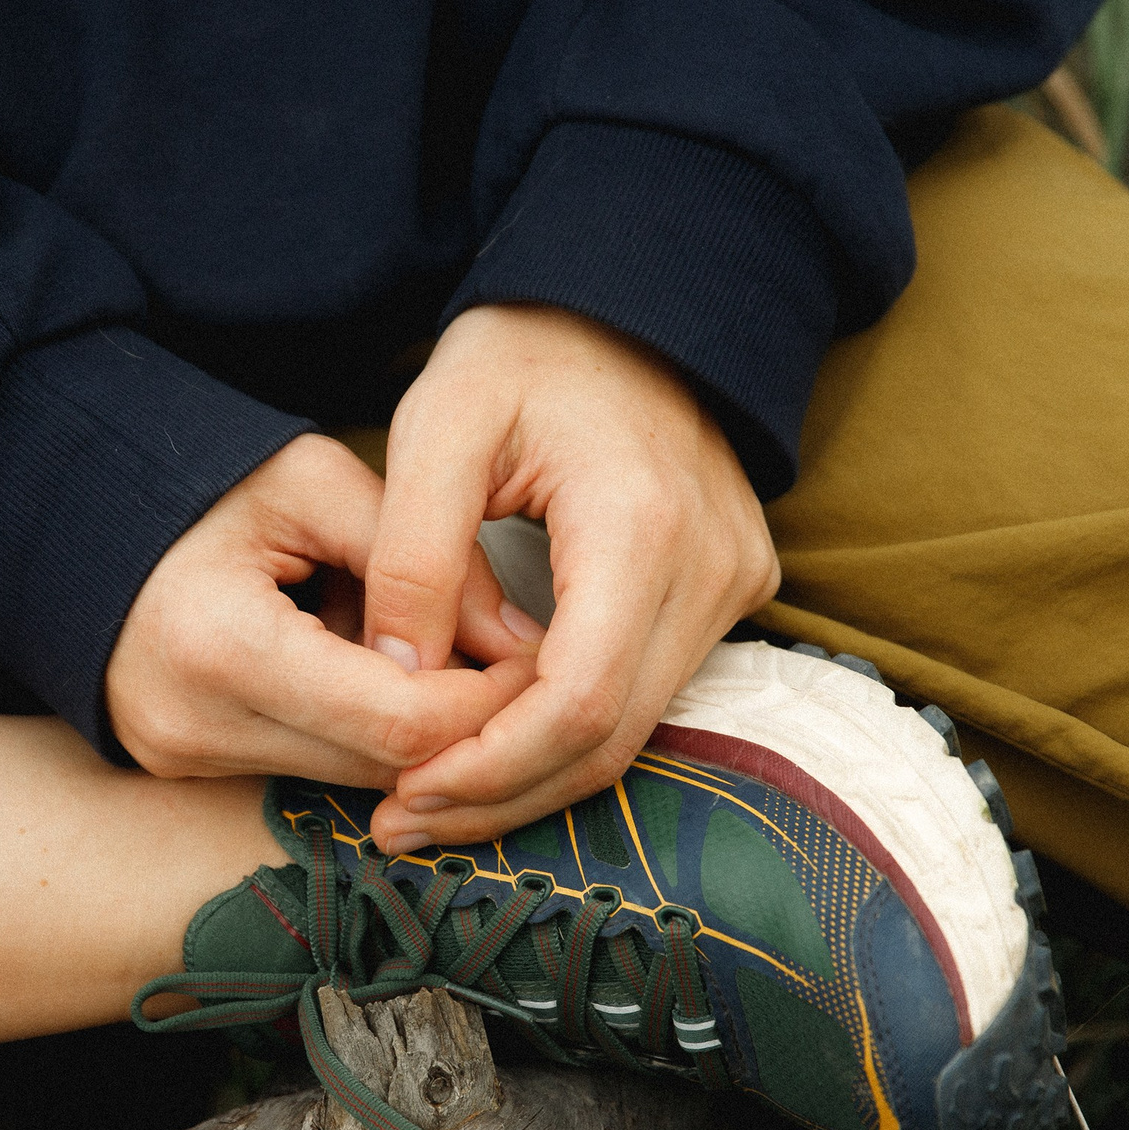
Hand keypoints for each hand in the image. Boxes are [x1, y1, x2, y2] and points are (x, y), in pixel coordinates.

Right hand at [105, 433, 540, 784]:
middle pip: (383, 767)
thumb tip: (520, 641)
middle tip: (509, 665)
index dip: (483, 701)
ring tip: (438, 656)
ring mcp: (183, 761)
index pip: (397, 721)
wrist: (78, 520)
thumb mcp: (313, 483)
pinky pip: (312, 770)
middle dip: (460, 724)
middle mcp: (193, 726)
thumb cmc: (202, 486)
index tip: (531, 660)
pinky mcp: (186, 773)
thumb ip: (421, 554)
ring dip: (414, 733)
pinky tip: (374, 675)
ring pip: (355, 781)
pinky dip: (361, 733)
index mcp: (222, 646)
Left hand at [361, 304, 779, 847]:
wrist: (630, 306)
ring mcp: (732, 584)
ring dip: (530, 780)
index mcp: (641, 522)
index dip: (490, 766)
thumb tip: (395, 675)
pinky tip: (489, 751)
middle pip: (611, 739)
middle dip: (500, 795)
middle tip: (400, 823)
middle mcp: (710, 566)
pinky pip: (647, 697)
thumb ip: (412, 550)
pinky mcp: (728, 594)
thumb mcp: (441, 422)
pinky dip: (566, 738)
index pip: (578, 698)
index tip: (405, 790)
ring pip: (633, 734)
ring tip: (429, 801)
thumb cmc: (527, 351)